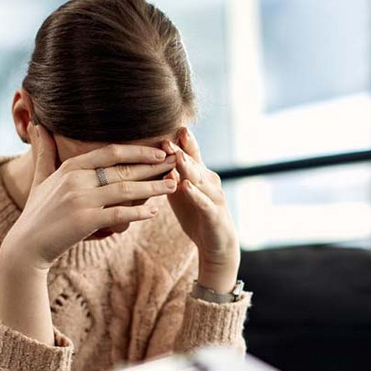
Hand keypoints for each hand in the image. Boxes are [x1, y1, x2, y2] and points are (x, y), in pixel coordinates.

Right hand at [0, 123, 177, 271]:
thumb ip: (45, 153)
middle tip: (176, 163)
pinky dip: (139, 212)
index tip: (159, 150)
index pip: (110, 152)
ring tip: (174, 185)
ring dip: (153, 187)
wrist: (26, 247)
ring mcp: (81, 200)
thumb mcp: (40, 179)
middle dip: (153, 165)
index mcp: (71, 168)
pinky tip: (154, 211)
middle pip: (123, 168)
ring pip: (126, 189)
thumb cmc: (36, 214)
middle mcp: (77, 180)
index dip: (138, 150)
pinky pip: (119, 214)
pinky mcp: (85, 222)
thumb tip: (39, 126)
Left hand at [163, 127, 240, 292]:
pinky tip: (185, 186)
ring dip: (188, 167)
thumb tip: (153, 160)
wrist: (217, 244)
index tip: (169, 125)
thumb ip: (171, 177)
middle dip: (181, 150)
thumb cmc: (196, 215)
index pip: (190, 154)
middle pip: (194, 163)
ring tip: (176, 156)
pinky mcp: (214, 215)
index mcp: (200, 175)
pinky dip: (194, 194)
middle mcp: (209, 181)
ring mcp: (213, 197)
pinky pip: (203, 202)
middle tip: (167, 136)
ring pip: (199, 180)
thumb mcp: (180, 194)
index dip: (181, 141)